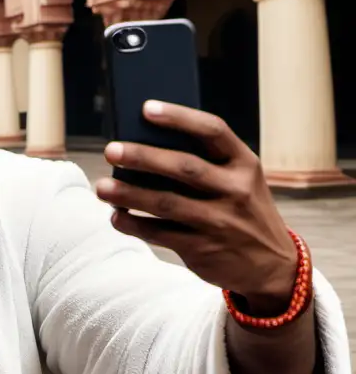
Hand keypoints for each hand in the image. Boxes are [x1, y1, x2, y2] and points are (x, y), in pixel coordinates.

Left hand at [94, 100, 298, 314]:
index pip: (213, 131)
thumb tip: (143, 144)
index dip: (179, 117)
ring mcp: (220, 222)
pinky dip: (133, 224)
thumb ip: (205, 163)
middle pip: (184, 167)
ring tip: (101, 188)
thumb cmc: (240, 209)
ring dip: (128, 194)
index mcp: (245, 163)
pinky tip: (116, 216)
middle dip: (143, 157)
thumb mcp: (240, 181)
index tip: (146, 108)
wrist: (272, 265)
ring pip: (166, 203)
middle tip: (111, 150)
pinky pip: (159, 234)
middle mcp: (236, 190)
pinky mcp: (203, 249)